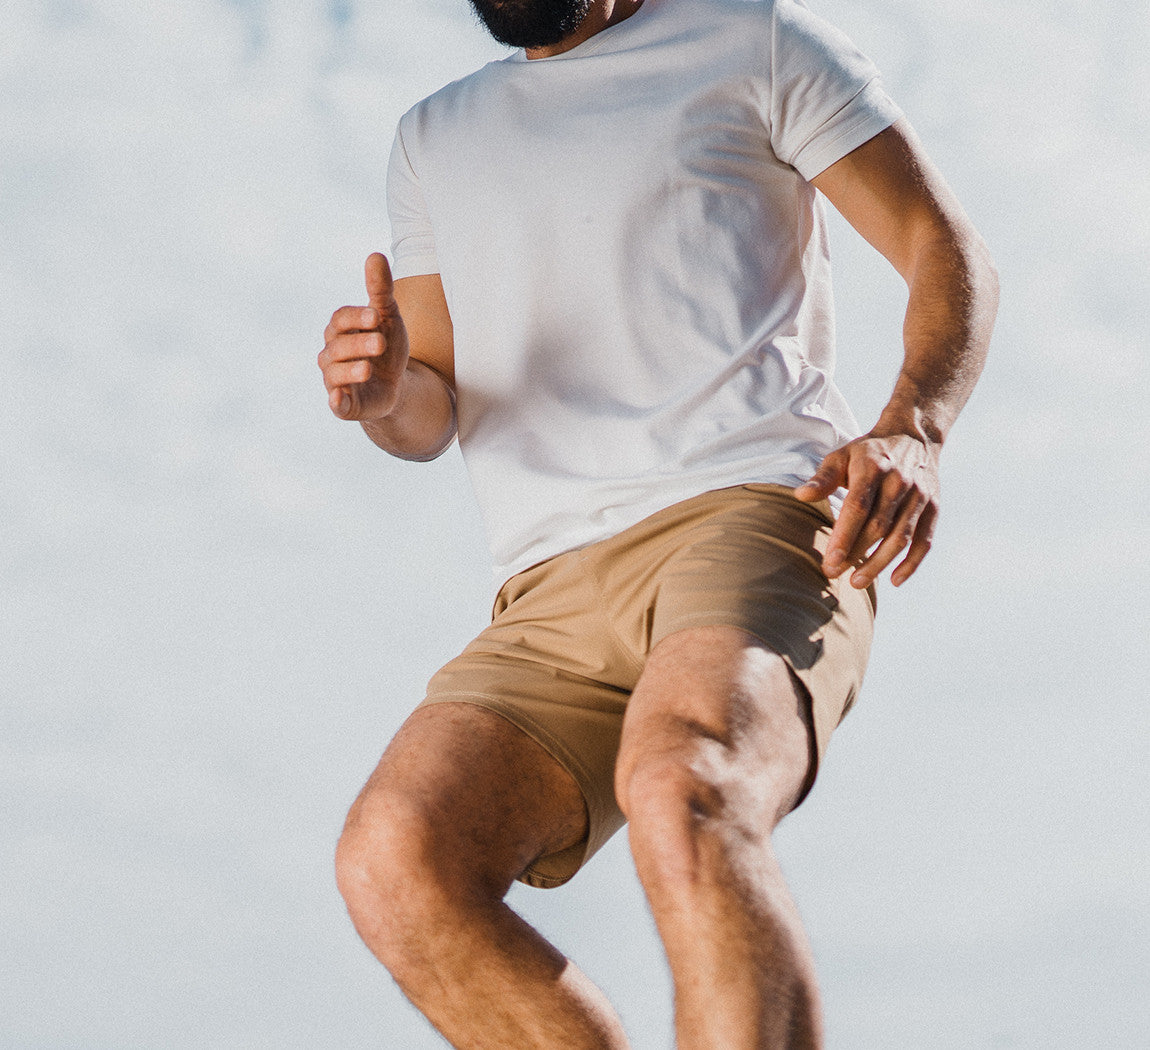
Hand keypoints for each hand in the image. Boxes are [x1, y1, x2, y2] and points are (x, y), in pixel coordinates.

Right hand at [319, 253, 410, 420]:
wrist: (396, 385)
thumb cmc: (387, 346)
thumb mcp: (388, 317)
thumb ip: (380, 289)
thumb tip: (375, 255)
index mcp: (340, 330)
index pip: (340, 320)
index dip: (356, 318)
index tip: (375, 316)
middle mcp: (331, 354)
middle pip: (338, 347)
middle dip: (359, 344)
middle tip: (381, 342)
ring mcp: (335, 380)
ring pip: (334, 374)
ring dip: (350, 371)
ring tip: (368, 369)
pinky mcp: (344, 405)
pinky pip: (335, 404)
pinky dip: (336, 402)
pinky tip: (339, 398)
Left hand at [793, 431, 939, 588]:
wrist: (914, 436)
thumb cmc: (868, 453)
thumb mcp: (842, 456)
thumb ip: (823, 478)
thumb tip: (801, 496)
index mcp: (873, 469)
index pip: (857, 507)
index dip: (844, 536)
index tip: (830, 561)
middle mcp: (899, 483)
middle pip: (878, 526)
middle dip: (855, 553)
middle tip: (833, 573)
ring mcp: (919, 496)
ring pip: (901, 537)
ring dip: (880, 563)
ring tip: (857, 582)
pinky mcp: (933, 508)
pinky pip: (925, 540)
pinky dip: (912, 563)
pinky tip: (895, 580)